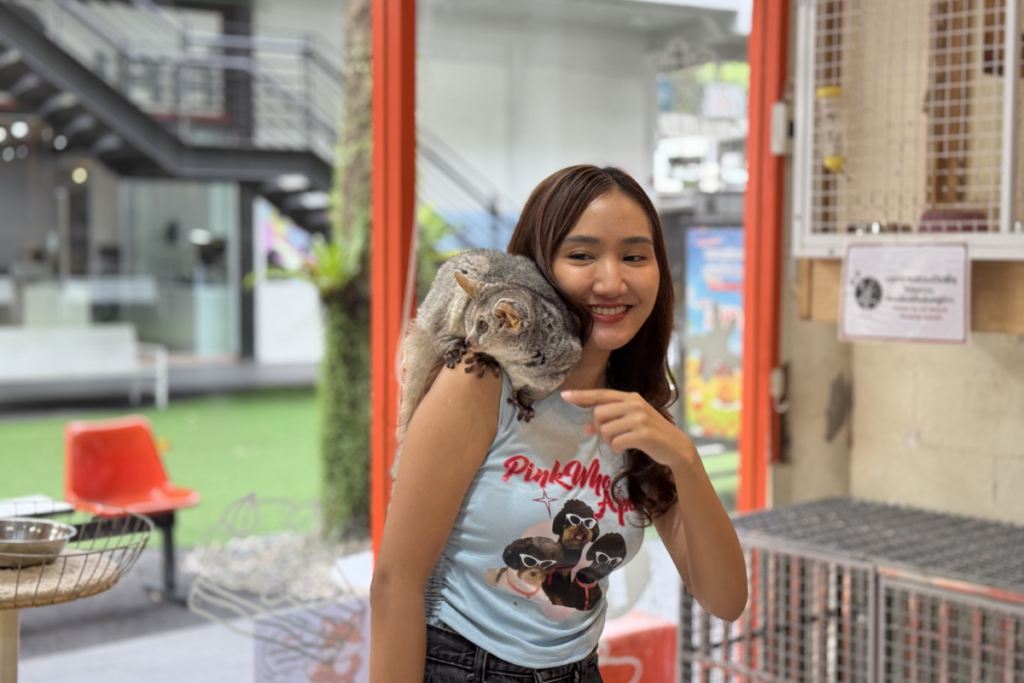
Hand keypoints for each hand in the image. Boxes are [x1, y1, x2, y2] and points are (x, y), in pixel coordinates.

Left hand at [560, 389, 694, 468]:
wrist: (676, 447)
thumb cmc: (651, 434)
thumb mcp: (631, 423)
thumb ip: (610, 421)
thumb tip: (586, 427)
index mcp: (631, 397)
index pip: (601, 394)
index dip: (582, 395)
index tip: (564, 395)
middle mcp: (634, 404)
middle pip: (599, 414)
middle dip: (599, 429)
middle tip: (610, 436)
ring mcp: (639, 418)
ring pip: (605, 430)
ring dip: (608, 441)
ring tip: (621, 442)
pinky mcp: (642, 434)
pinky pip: (616, 442)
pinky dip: (617, 448)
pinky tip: (626, 448)